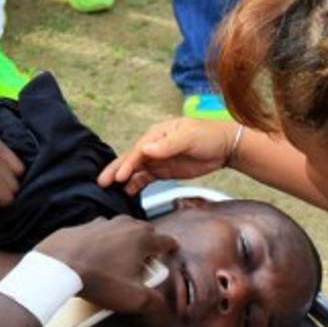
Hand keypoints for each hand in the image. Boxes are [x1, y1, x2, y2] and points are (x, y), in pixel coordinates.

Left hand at [35, 217, 177, 314]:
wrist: (58, 266)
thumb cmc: (98, 279)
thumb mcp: (132, 298)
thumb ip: (153, 301)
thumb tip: (160, 303)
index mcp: (142, 239)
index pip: (166, 240)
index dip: (171, 248)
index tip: (171, 251)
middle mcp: (124, 225)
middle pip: (145, 231)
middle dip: (149, 243)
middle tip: (145, 261)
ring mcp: (102, 223)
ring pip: (122, 229)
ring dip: (125, 241)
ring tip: (120, 260)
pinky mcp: (83, 227)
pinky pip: (99, 233)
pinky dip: (102, 242)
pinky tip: (97, 257)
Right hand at [97, 118, 238, 195]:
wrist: (225, 147)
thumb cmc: (208, 136)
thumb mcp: (189, 137)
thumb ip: (168, 145)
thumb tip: (146, 148)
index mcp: (157, 134)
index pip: (138, 150)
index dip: (128, 163)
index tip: (120, 176)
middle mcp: (154, 145)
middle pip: (131, 159)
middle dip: (116, 170)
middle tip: (102, 182)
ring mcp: (158, 159)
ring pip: (136, 170)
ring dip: (123, 179)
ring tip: (110, 190)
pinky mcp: (164, 170)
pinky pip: (146, 178)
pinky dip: (136, 184)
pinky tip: (128, 192)